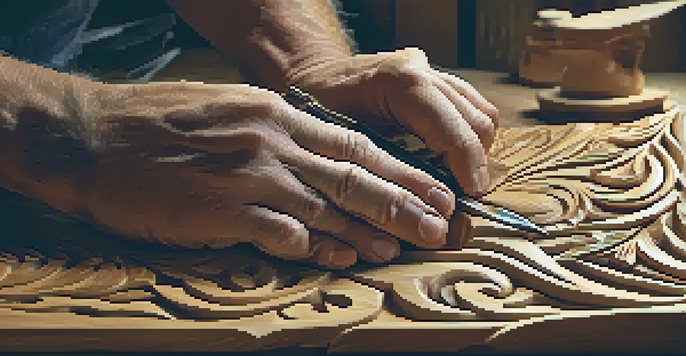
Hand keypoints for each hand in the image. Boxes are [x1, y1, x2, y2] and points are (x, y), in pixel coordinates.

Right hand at [81, 82, 455, 267]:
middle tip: (439, 225)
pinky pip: (280, 232)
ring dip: (366, 231)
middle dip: (401, 203)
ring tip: (400, 248)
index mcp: (276, 114)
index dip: (399, 170)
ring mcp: (247, 175)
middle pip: (352, 176)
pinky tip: (339, 259)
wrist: (91, 136)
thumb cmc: (157, 124)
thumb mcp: (228, 109)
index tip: (432, 189)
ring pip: (325, 206)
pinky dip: (314, 247)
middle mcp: (270, 141)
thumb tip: (316, 160)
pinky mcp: (219, 209)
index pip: (355, 144)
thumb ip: (276, 133)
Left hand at [292, 47, 498, 197]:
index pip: (452, 126)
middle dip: (476, 163)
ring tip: (459, 182)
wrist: (312, 74)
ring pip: (481, 112)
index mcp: (397, 81)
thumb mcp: (334, 140)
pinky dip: (468, 137)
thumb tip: (409, 210)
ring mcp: (430, 70)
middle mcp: (420, 69)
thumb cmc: (314, 107)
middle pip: (477, 119)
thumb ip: (372, 169)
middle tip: (464, 198)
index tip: (471, 197)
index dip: (467, 165)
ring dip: (476, 151)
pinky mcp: (435, 78)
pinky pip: (470, 108)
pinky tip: (451, 162)